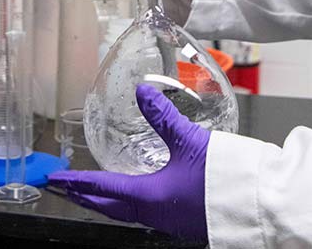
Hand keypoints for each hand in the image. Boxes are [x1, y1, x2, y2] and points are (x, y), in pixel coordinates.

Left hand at [48, 85, 209, 243]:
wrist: (255, 208)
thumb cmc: (222, 179)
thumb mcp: (190, 141)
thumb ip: (163, 116)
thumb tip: (142, 91)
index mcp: (147, 197)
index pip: (101, 189)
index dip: (76, 182)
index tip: (55, 180)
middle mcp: (153, 213)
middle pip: (108, 207)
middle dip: (85, 197)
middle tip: (66, 189)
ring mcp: (168, 220)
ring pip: (126, 212)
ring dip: (106, 202)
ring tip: (94, 192)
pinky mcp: (182, 220)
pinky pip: (145, 213)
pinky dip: (129, 203)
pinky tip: (136, 193)